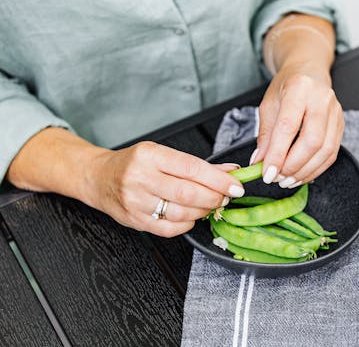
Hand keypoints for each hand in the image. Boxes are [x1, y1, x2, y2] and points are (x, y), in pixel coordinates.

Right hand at [84, 141, 244, 236]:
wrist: (99, 178)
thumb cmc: (134, 164)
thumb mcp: (162, 154)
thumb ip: (196, 165)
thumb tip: (230, 171)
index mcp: (149, 155)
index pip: (192, 168)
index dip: (218, 180)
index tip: (235, 185)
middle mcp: (140, 178)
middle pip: (188, 193)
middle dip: (214, 197)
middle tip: (226, 197)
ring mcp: (135, 201)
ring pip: (181, 212)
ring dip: (204, 211)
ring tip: (211, 205)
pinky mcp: (134, 221)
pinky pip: (169, 229)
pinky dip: (187, 223)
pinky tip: (192, 216)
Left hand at [252, 62, 343, 186]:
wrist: (308, 72)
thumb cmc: (287, 88)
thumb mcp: (269, 106)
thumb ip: (265, 135)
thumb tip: (259, 162)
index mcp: (299, 88)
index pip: (288, 127)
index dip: (277, 153)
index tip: (267, 172)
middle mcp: (321, 99)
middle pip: (312, 141)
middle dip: (293, 165)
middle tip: (277, 178)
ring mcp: (335, 112)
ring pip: (325, 150)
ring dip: (305, 171)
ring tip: (287, 180)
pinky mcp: (341, 125)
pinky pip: (332, 153)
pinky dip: (316, 169)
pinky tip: (301, 175)